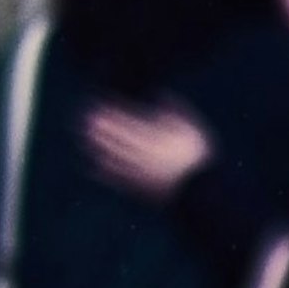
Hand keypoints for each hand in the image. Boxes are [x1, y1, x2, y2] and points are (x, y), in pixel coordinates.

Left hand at [85, 101, 213, 199]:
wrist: (203, 194)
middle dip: (102, 129)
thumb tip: (159, 93)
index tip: (101, 106)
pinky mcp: (139, 189)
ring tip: (86, 138)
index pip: (130, 123)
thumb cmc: (198, 158)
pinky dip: (104, 173)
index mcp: (159, 140)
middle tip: (86, 119)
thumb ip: (175, 110)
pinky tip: (93, 166)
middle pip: (118, 139)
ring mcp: (141, 174)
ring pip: (115, 158)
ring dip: (99, 147)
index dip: (114, 114)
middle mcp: (146, 156)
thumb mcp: (192, 128)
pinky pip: (118, 180)